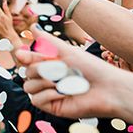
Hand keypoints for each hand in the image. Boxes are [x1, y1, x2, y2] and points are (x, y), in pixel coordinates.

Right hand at [16, 29, 131, 121]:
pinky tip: (63, 93)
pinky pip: (36, 99)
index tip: (24, 55)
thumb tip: (32, 27)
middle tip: (62, 69)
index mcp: (48, 64)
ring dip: (45, 82)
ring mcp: (47, 92)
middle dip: (43, 69)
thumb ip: (46, 41)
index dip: (25, 56)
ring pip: (28, 86)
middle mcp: (46, 78)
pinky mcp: (50, 106)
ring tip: (64, 82)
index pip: (26, 59)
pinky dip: (48, 95)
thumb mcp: (67, 51)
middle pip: (26, 72)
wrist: (107, 88)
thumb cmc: (91, 68)